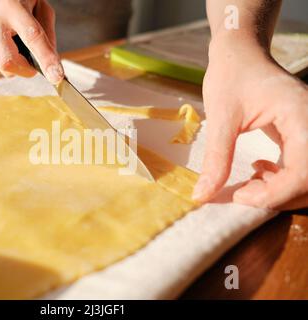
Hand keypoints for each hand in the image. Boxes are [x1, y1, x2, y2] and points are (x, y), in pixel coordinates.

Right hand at [0, 0, 63, 83]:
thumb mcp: (40, 5)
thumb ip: (47, 32)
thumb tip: (51, 61)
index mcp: (13, 8)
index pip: (32, 37)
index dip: (45, 59)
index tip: (56, 76)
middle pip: (8, 61)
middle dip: (25, 70)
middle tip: (35, 65)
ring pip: (2, 66)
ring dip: (17, 64)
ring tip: (19, 45)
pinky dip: (8, 60)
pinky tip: (8, 44)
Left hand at [193, 36, 307, 209]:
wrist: (240, 54)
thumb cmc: (231, 76)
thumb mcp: (221, 117)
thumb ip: (216, 158)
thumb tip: (203, 195)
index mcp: (303, 116)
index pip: (303, 172)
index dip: (273, 194)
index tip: (239, 197)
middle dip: (278, 196)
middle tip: (242, 194)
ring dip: (280, 190)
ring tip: (250, 182)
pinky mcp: (304, 133)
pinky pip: (303, 167)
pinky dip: (282, 179)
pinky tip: (259, 169)